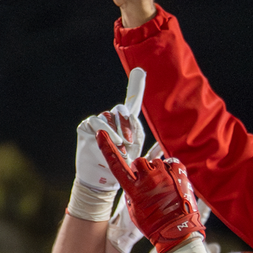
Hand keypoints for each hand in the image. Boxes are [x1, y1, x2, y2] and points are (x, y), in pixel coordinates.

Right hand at [74, 68, 146, 191]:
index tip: (141, 71)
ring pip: (109, 115)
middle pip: (121, 110)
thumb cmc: (122, 169)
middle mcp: (113, 120)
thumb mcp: (139, 158)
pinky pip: (96, 120)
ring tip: (121, 146)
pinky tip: (111, 140)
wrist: (103, 180)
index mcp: (127, 124)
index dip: (136, 86)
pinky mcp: (86, 126)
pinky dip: (106, 130)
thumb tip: (166, 145)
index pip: (132, 102)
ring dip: (117, 131)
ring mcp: (99, 122)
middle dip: (127, 124)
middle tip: (131, 141)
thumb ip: (153, 151)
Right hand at [97, 131, 203, 252]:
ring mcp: (164, 175)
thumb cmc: (154, 225)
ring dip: (158, 171)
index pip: (116, 165)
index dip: (107, 148)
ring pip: (156, 162)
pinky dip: (171, 171)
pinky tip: (173, 184)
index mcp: (133, 190)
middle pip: (139, 161)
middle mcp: (148, 179)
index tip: (101, 134)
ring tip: (164, 188)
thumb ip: (131, 194)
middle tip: (149, 183)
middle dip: (142, 169)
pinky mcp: (179, 173)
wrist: (179, 232)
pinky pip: (171, 163)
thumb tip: (134, 182)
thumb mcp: (134, 211)